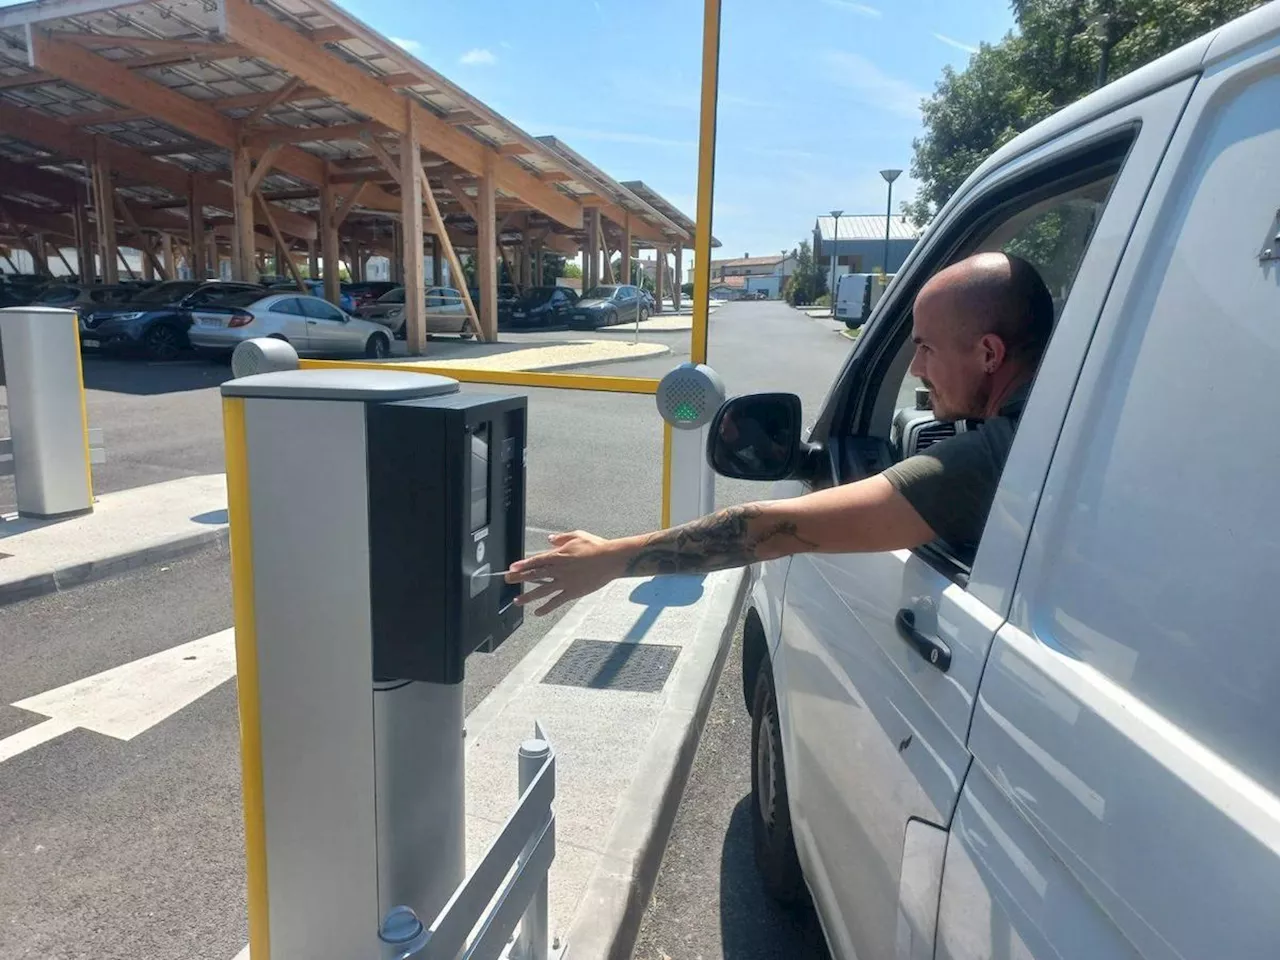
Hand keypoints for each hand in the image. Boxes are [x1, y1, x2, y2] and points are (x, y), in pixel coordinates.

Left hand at [504, 530, 625, 615]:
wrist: (611, 559)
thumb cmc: (596, 546)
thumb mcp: (577, 535)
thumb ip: (561, 538)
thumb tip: (550, 539)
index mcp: (559, 555)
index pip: (536, 560)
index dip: (523, 565)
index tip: (512, 568)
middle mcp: (559, 569)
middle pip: (535, 574)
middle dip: (519, 578)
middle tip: (507, 581)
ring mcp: (565, 582)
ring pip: (542, 590)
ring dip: (528, 596)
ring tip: (517, 601)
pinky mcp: (573, 592)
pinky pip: (557, 601)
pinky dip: (546, 607)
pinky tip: (537, 612)